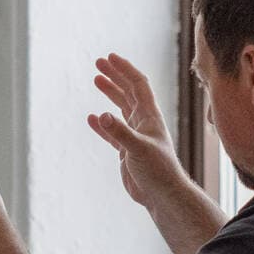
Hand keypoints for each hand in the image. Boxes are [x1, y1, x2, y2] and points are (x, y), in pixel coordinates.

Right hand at [87, 53, 184, 208]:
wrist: (161, 195)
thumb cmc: (157, 171)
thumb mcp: (137, 149)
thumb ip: (119, 132)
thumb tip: (101, 115)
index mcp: (150, 116)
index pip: (138, 85)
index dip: (125, 70)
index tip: (109, 58)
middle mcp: (143, 122)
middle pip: (129, 91)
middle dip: (115, 75)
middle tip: (98, 63)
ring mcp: (135, 135)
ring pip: (121, 107)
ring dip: (110, 93)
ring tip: (96, 79)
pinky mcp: (127, 150)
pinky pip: (112, 131)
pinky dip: (102, 124)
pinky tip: (92, 118)